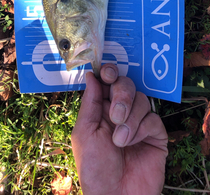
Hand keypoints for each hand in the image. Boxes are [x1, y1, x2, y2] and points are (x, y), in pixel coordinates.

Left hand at [71, 64, 167, 194]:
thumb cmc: (94, 167)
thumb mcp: (84, 132)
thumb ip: (90, 102)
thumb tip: (92, 75)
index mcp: (101, 108)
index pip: (108, 81)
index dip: (109, 72)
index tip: (107, 73)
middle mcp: (120, 110)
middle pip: (126, 84)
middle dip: (121, 95)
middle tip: (115, 115)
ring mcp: (138, 122)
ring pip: (141, 99)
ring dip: (130, 118)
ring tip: (120, 140)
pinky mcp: (155, 134)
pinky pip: (153, 118)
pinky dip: (141, 128)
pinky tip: (132, 143)